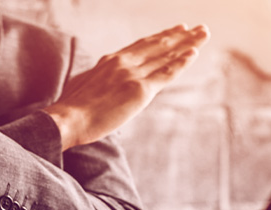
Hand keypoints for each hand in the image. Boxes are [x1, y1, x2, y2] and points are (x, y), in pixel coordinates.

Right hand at [46, 24, 209, 149]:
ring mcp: (132, 74)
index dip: (159, 37)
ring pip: (165, 54)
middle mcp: (123, 62)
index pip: (140, 46)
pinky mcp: (139, 90)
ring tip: (203, 34)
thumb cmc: (70, 109)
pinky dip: (181, 62)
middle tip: (196, 28)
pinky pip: (165, 73)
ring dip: (187, 43)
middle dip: (179, 36)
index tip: (173, 31)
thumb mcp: (82, 86)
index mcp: (109, 61)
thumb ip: (95, 80)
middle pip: (157, 45)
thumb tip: (95, 82)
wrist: (67, 119)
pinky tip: (193, 53)